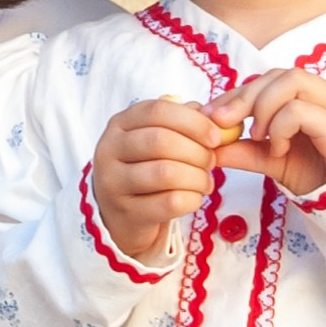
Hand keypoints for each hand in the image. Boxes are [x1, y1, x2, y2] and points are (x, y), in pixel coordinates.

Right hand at [92, 97, 227, 262]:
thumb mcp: (157, 139)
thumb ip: (182, 122)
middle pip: (160, 141)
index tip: (216, 137)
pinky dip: (192, 199)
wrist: (123, 215)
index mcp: (120, 124)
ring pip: (166, 173)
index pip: (157, 111)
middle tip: (211, 162)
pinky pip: (169, 202)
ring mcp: (113, 183)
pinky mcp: (125, 212)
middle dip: (197, 152)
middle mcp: (109, 150)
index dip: (193, 122)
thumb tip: (212, 117)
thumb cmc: (146, 170)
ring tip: (205, 182)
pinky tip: (195, 198)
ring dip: (197, 177)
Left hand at [215, 71, 325, 199]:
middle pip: (280, 74)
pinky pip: (300, 110)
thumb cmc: (318, 176)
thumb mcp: (272, 161)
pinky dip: (280, 128)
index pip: (272, 78)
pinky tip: (278, 150)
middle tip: (223, 123)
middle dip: (245, 96)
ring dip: (264, 109)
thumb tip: (209, 147)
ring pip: (292, 81)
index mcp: (314, 95)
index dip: (239, 92)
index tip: (212, 114)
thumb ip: (244, 151)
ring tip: (258, 139)